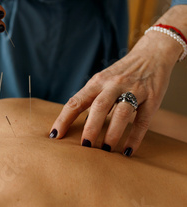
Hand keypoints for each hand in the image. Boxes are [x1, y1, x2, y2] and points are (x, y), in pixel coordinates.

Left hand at [50, 31, 181, 155]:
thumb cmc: (121, 74)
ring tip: (105, 150)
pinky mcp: (152, 98)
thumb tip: (77, 124)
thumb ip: (91, 99)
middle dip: (91, 128)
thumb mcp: (103, 81)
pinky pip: (143, 120)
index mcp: (97, 82)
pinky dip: (135, 137)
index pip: (76, 101)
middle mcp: (114, 85)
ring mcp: (134, 90)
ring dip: (112, 133)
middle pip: (99, 107)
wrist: (152, 54)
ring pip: (121, 113)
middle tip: (84, 146)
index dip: (64, 119)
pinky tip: (127, 151)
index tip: (55, 135)